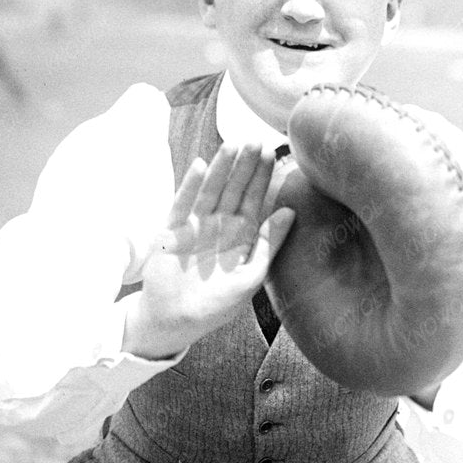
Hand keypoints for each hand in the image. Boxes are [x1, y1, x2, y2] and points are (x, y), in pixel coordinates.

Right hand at [123, 143, 295, 358]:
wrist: (175, 321)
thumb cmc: (216, 305)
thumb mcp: (250, 278)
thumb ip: (269, 245)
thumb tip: (290, 211)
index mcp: (241, 236)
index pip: (254, 201)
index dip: (262, 178)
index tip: (273, 154)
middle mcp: (219, 226)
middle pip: (234, 189)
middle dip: (245, 165)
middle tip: (256, 140)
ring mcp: (195, 226)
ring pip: (211, 190)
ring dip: (222, 168)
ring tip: (233, 145)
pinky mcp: (172, 231)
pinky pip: (183, 203)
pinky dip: (190, 185)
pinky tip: (201, 165)